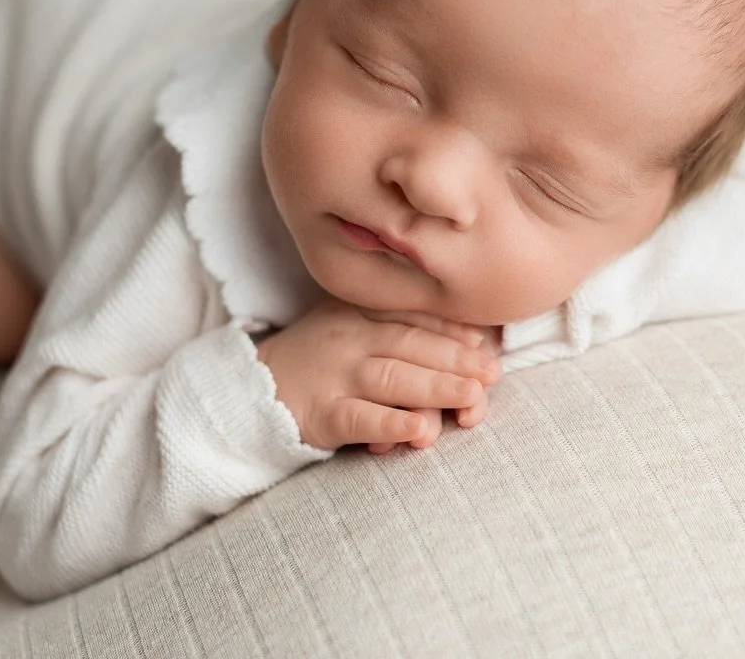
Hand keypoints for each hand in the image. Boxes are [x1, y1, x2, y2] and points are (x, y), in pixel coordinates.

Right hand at [255, 297, 501, 451]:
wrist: (251, 392)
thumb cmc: (318, 362)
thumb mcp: (353, 330)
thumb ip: (402, 330)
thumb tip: (474, 339)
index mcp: (360, 314)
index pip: (412, 316)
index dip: (453, 330)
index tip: (485, 344)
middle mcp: (349, 339)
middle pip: (409, 345)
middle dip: (456, 359)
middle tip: (493, 373)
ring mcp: (334, 376)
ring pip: (391, 379)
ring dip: (435, 388)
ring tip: (472, 398)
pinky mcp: (321, 415)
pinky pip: (359, 419)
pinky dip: (390, 424)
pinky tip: (418, 431)